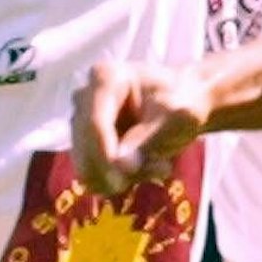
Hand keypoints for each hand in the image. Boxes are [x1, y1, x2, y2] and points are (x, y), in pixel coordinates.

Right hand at [71, 57, 211, 194]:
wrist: (180, 106)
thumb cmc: (182, 103)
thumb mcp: (176, 116)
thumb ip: (149, 137)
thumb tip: (121, 165)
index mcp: (106, 78)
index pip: (94, 123)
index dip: (106, 154)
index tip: (130, 174)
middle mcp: (84, 98)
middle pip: (87, 147)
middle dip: (122, 168)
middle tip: (163, 169)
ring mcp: (80, 122)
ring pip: (87, 167)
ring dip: (123, 179)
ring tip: (158, 168)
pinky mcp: (84, 145)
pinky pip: (91, 177)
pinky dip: (118, 182)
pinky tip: (144, 171)